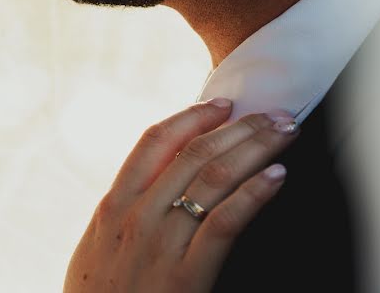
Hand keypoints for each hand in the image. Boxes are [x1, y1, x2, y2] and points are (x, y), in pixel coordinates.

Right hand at [64, 100, 298, 292]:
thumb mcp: (95, 250)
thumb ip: (118, 217)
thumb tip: (146, 192)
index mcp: (113, 205)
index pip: (154, 142)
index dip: (191, 117)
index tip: (221, 104)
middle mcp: (136, 215)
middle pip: (193, 153)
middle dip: (238, 127)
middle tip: (272, 113)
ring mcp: (160, 243)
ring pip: (213, 177)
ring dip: (254, 148)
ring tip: (283, 133)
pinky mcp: (185, 276)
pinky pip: (225, 222)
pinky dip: (254, 194)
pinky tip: (276, 177)